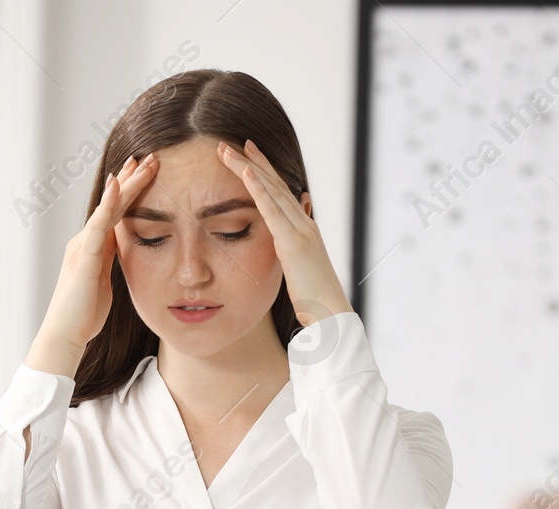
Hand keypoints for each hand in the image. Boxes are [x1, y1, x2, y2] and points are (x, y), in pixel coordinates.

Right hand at [28, 153, 160, 375]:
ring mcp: (83, 245)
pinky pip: (98, 223)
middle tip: (149, 157)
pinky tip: (118, 184)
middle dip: (131, 179)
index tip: (143, 171)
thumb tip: (122, 248)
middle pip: (113, 203)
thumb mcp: (104, 282)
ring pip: (108, 207)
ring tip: (142, 162)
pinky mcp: (84, 255)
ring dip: (126, 183)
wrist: (65, 333)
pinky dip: (109, 203)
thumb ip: (110, 262)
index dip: (128, 190)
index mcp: (93, 247)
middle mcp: (86, 240)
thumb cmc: (84, 314)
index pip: (115, 212)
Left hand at [215, 139, 352, 326]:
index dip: (264, 173)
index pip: (280, 194)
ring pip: (271, 191)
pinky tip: (245, 173)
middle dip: (253, 162)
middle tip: (233, 144)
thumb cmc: (314, 298)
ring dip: (248, 168)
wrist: (330, 314)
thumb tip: (287, 240)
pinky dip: (258, 189)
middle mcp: (303, 224)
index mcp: (303, 229)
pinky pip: (272, 211)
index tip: (247, 155)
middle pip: (275, 185)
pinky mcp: (292, 243)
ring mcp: (300, 230)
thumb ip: (292, 249)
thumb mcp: (299, 269)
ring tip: (228, 152)